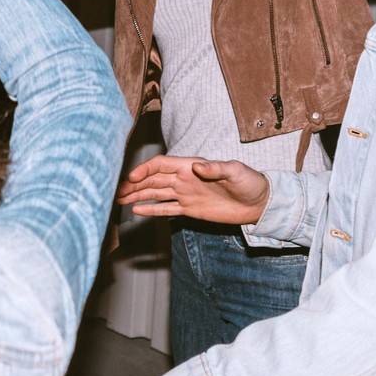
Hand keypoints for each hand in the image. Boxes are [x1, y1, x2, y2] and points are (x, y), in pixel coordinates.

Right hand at [116, 154, 268, 223]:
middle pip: (153, 179)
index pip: (162, 165)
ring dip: (138, 195)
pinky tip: (137, 210)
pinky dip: (151, 209)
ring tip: (119, 199)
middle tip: (116, 191)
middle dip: (134, 184)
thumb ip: (216, 168)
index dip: (145, 170)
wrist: (258, 203)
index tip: (132, 178)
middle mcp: (184, 179)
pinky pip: (166, 208)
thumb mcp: (235, 172)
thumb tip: (198, 166)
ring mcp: (186, 194)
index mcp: (191, 166)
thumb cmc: (249, 182)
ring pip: (156, 193)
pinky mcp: (190, 209)